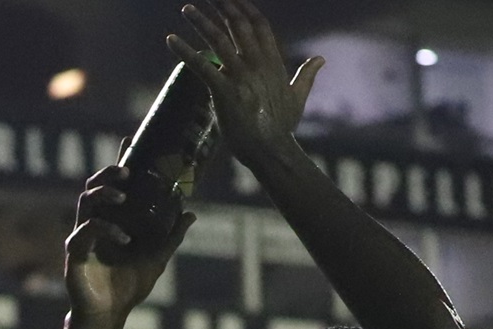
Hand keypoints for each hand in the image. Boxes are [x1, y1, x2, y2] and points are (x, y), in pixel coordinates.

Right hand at [65, 166, 187, 325]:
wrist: (109, 315)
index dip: (119, 161)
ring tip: (122, 197)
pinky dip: (106, 229)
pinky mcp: (75, 253)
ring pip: (86, 201)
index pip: (114, 184)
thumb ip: (171, 235)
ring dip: (105, 194)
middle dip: (109, 173)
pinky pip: (85, 230)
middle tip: (127, 171)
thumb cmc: (128, 288)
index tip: (128, 140)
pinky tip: (124, 239)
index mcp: (113, 221)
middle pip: (94, 185)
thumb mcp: (157, 257)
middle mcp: (95, 224)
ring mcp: (83, 237)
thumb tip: (191, 212)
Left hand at [172, 0, 322, 166]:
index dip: (244, 9)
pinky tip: (171, 40)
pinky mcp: (225, 92)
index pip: (259, 25)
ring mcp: (241, 76)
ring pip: (220, 40)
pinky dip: (185, 52)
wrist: (272, 150)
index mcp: (272, 62)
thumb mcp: (299, 95)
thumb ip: (307, 74)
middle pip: (238, 26)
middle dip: (222, 8)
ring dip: (201, 22)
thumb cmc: (282, 127)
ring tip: (187, 8)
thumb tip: (321, 58)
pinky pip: (202, 66)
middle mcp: (257, 64)